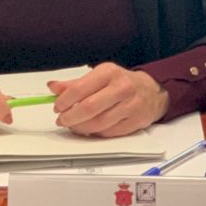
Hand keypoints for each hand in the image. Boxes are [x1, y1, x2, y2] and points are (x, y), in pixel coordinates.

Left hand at [49, 63, 169, 136]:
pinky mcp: (135, 122)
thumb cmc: (121, 82)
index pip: (80, 88)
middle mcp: (121, 88)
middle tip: (62, 120)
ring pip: (98, 123)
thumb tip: (52, 87)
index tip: (57, 107)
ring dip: (80, 127)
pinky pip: (109, 132)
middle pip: (89, 108)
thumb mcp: (99, 76)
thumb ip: (75, 83)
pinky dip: (95, 133)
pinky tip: (89, 129)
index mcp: (108, 73)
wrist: (153, 91)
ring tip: (73, 125)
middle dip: (70, 117)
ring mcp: (130, 106)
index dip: (64, 100)